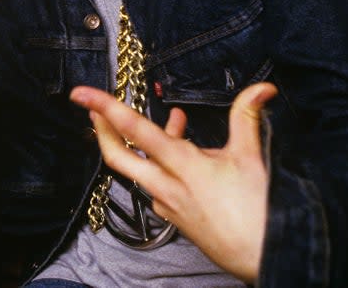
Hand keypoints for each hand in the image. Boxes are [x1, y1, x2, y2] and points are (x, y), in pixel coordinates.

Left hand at [69, 82, 277, 281]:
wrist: (266, 258)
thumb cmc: (260, 211)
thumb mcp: (252, 158)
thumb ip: (247, 116)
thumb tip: (262, 87)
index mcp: (183, 166)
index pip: (135, 130)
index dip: (105, 108)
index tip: (81, 94)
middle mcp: (166, 186)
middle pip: (118, 156)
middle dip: (101, 130)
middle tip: (92, 109)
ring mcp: (167, 205)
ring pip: (141, 170)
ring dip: (147, 143)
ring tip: (176, 121)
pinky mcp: (174, 218)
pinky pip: (158, 186)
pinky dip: (164, 166)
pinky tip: (185, 158)